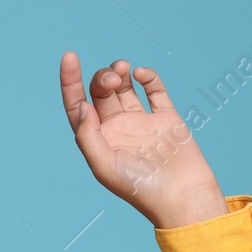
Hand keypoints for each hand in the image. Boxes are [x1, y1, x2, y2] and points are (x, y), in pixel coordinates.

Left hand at [59, 53, 226, 228]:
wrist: (181, 195)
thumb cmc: (140, 187)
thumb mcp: (103, 165)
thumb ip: (88, 135)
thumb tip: (81, 105)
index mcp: (98, 140)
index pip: (77, 105)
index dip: (70, 81)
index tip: (70, 56)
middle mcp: (117, 129)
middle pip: (100, 92)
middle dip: (103, 78)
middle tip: (113, 79)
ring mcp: (141, 121)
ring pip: (124, 86)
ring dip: (119, 72)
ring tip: (123, 70)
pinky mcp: (166, 117)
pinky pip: (154, 89)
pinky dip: (148, 77)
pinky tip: (142, 74)